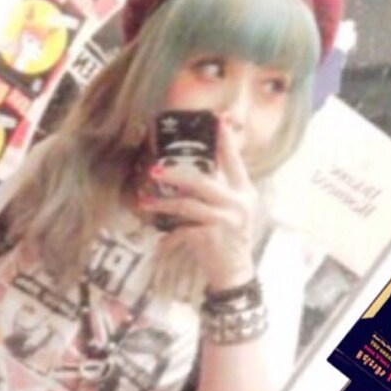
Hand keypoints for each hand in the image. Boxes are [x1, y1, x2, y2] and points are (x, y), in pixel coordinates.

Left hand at [139, 116, 258, 291]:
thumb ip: (217, 190)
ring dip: (163, 204)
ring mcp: (226, 220)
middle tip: (154, 171)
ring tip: (145, 202)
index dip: (224, 139)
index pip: (234, 160)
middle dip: (175, 174)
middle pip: (202, 180)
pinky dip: (168, 235)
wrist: (233, 272)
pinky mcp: (212, 237)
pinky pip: (182, 229)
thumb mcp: (229, 210)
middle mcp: (239, 202)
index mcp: (244, 191)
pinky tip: (159, 239)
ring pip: (188, 204)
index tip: (216, 119)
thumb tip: (188, 173)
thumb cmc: (227, 238)